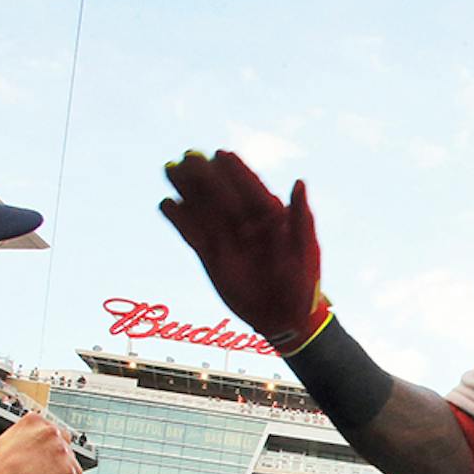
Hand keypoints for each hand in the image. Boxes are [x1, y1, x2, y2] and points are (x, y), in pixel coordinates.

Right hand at [0, 414, 82, 473]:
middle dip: (58, 461)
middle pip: (66, 448)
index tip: (46, 457)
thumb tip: (33, 438)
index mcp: (37, 423)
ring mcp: (64, 456)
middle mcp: (53, 436)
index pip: (55, 432)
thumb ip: (25, 434)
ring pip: (73, 466)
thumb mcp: (6, 439)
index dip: (50, 447)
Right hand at [160, 151, 327, 348]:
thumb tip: (299, 181)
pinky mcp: (211, 256)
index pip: (251, 187)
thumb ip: (301, 216)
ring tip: (169, 170)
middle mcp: (246, 222)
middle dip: (205, 175)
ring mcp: (227, 238)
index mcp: (271, 215)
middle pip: (222, 193)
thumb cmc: (303, 284)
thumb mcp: (307, 250)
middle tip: (187, 157)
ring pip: (204, 209)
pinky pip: (193, 235)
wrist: (285, 318)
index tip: (220, 155)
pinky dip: (180, 221)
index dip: (236, 171)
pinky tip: (166, 204)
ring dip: (187, 190)